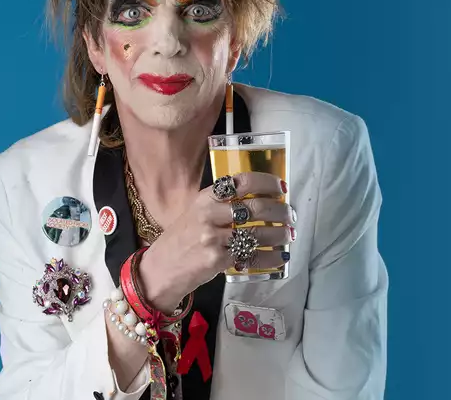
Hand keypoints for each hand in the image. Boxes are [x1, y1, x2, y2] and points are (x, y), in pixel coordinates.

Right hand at [138, 171, 295, 310]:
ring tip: (288, 234)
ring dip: (279, 234)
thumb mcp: (196, 213)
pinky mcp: (217, 260)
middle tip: (290, 215)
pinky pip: (251, 256)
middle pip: (255, 208)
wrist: (160, 269)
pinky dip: (270, 257)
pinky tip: (280, 256)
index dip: (266, 183)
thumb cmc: (182, 239)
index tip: (281, 187)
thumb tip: (261, 200)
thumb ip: (222, 204)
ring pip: (257, 233)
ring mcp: (212, 238)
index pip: (241, 182)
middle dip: (280, 211)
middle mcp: (208, 214)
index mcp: (205, 198)